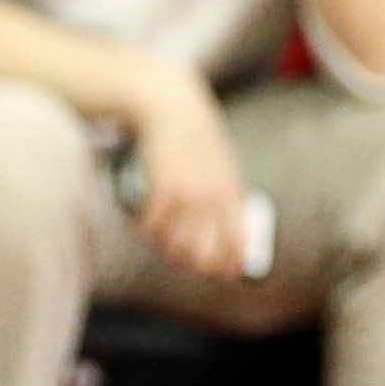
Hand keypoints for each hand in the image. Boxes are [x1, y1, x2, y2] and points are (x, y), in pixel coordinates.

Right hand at [124, 64, 258, 281]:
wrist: (175, 110)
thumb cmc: (200, 137)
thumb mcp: (225, 165)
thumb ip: (229, 193)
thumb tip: (234, 222)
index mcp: (232, 193)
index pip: (238, 239)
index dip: (234, 262)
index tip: (230, 275)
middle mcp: (213, 199)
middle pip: (205, 250)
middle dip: (197, 264)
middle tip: (188, 264)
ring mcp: (188, 196)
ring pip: (177, 243)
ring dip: (169, 249)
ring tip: (165, 245)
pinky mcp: (163, 189)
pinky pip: (155, 225)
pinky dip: (149, 231)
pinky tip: (146, 229)